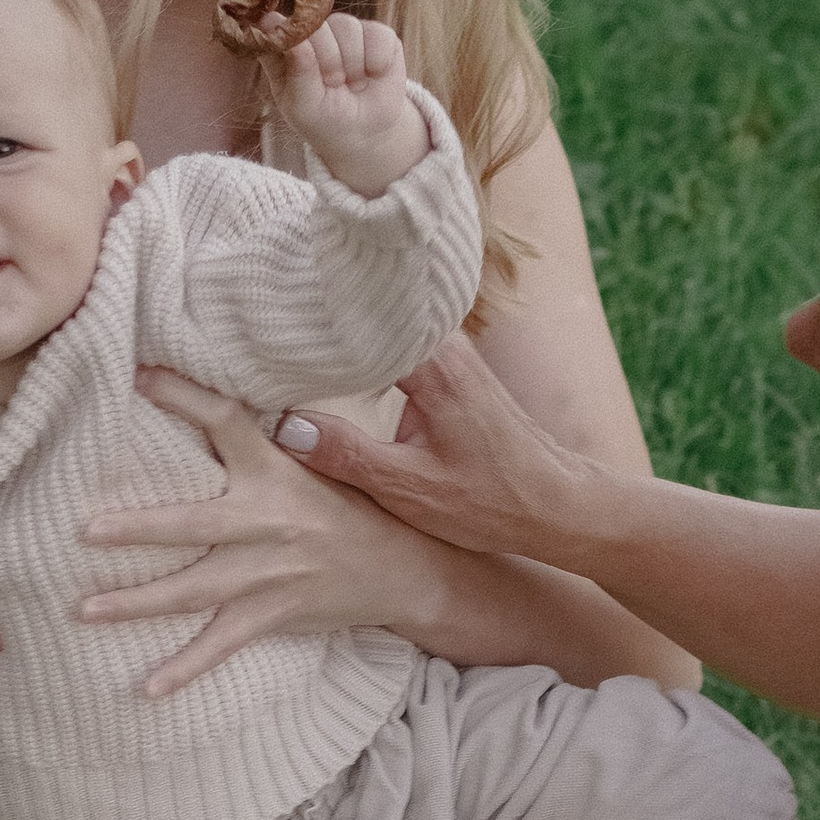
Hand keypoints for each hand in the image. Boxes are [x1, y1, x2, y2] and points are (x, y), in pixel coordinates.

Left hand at [81, 367, 468, 695]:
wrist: (404, 568)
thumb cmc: (349, 509)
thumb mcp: (316, 463)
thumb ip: (267, 440)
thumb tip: (210, 405)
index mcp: (276, 471)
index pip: (226, 421)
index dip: (183, 396)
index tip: (137, 376)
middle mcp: (268, 521)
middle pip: (193, 522)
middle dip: (139, 529)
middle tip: (85, 531)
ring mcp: (269, 573)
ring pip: (194, 590)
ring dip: (138, 602)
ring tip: (84, 609)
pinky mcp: (273, 614)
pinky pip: (222, 645)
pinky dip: (186, 668)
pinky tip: (148, 688)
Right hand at [273, 333, 603, 567]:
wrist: (558, 505)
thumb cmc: (494, 501)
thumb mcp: (410, 489)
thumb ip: (347, 455)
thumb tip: (285, 426)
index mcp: (431, 362)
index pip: (357, 319)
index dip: (307, 319)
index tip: (262, 323)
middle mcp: (442, 344)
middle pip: (365, 314)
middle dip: (317, 319)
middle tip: (261, 321)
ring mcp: (448, 353)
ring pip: (380, 328)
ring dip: (339, 335)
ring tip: (284, 335)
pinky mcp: (450, 370)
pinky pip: (394, 345)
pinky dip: (361, 352)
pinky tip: (328, 361)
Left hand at [275, 12, 429, 194]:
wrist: (368, 136)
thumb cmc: (326, 121)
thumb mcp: (304, 106)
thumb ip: (297, 70)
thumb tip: (292, 36)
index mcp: (286, 47)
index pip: (277, 23)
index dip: (291, 38)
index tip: (305, 67)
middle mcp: (313, 32)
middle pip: (317, 25)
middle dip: (329, 61)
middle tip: (334, 85)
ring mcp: (344, 30)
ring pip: (347, 27)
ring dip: (354, 64)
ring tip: (354, 85)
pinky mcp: (376, 33)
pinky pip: (377, 34)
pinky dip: (378, 61)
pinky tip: (374, 75)